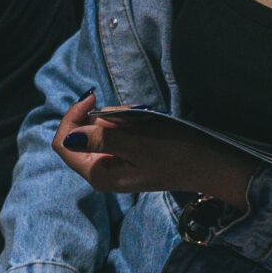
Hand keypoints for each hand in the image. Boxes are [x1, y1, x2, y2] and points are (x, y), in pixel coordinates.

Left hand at [55, 95, 256, 204]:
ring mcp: (113, 163)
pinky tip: (146, 125)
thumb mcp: (137, 144)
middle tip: (130, 114)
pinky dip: (127, 122)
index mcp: (98, 174)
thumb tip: (69, 137)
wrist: (208, 165)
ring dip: (119, 117)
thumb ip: (101, 140)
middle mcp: (100, 171)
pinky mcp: (126, 155)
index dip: (72, 118)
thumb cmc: (174, 154)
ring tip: (143, 121)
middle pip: (83, 132)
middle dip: (103, 117)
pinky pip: (116, 131)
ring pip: (101, 129)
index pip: (64, 143)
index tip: (93, 98)